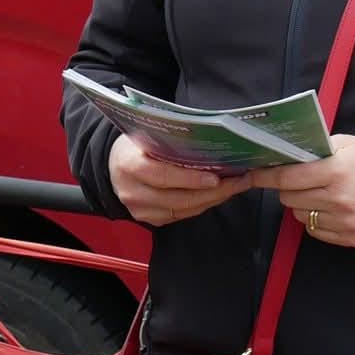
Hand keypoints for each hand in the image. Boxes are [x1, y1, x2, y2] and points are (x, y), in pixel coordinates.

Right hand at [107, 134, 251, 228]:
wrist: (115, 165)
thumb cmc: (137, 145)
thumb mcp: (147, 135)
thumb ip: (170, 140)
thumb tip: (210, 140)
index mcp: (129, 165)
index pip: (163, 176)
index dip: (190, 179)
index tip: (216, 178)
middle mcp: (132, 192)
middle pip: (178, 198)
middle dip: (213, 192)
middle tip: (240, 181)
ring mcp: (140, 210)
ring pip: (183, 210)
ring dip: (213, 199)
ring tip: (236, 186)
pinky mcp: (150, 219)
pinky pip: (182, 215)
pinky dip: (202, 205)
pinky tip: (219, 194)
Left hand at [251, 137, 354, 247]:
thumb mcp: (348, 144)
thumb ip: (317, 148)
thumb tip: (285, 153)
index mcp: (336, 171)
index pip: (288, 177)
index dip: (266, 176)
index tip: (254, 174)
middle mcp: (338, 199)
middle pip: (288, 198)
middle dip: (287, 188)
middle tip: (297, 180)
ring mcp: (343, 221)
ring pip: (299, 216)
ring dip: (301, 204)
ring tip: (318, 193)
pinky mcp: (348, 238)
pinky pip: (314, 230)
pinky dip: (314, 219)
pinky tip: (328, 208)